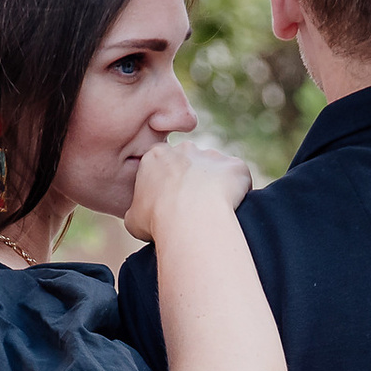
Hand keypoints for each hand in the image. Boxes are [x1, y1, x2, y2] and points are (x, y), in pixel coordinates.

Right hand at [125, 136, 250, 242]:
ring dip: (216, 187)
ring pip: (216, 171)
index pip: (163, 166)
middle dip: (192, 182)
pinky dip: (238, 192)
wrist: (190, 220)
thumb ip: (137, 209)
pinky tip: (230, 210)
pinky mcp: (235, 166)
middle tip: (192, 211)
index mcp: (155, 157)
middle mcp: (184, 149)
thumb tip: (141, 215)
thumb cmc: (157, 220)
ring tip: (211, 214)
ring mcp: (212, 155)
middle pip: (190, 164)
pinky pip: (238, 178)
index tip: (169, 206)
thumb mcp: (132, 219)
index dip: (167, 186)